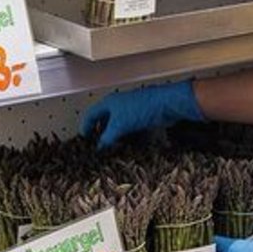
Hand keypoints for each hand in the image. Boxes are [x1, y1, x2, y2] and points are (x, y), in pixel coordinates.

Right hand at [81, 79, 203, 149]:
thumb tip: (100, 147)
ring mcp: (132, 111)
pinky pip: (131, 129)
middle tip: (98, 146)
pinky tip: (129, 146)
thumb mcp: (119, 125)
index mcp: (109, 103)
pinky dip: (128, 138)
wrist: (167, 104)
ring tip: (113, 148)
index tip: (84, 139)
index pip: (91, 114)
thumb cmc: (143, 107)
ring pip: (118, 126)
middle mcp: (119, 105)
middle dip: (101, 133)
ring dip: (115, 137)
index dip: (86, 127)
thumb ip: (107, 137)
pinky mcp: (143, 118)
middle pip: (104, 120)